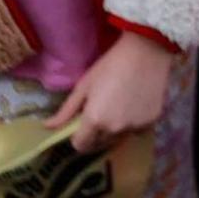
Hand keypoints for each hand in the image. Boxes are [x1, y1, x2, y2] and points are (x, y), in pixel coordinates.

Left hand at [43, 30, 179, 158]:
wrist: (146, 52)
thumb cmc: (110, 65)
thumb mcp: (84, 86)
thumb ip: (66, 110)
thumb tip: (47, 126)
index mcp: (94, 121)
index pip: (81, 145)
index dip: (78, 138)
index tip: (81, 126)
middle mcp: (114, 129)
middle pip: (100, 143)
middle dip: (96, 134)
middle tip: (100, 114)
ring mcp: (134, 127)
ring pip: (119, 138)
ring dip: (115, 130)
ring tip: (118, 108)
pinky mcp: (151, 122)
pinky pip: (137, 130)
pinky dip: (133, 123)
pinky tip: (134, 105)